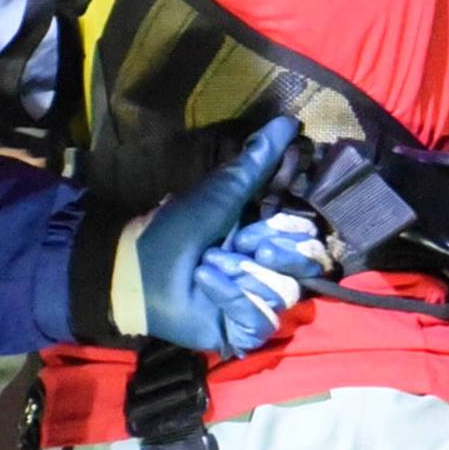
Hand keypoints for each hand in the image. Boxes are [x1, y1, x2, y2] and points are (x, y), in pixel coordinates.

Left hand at [120, 119, 330, 357]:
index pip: (308, 232)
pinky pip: (261, 317)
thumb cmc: (176, 227)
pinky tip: (207, 283)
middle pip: (306, 262)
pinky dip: (232, 295)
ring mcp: (259, 301)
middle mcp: (270, 269)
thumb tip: (289, 120)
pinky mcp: (246, 329)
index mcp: (267, 235)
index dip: (291, 223)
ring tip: (210, 265)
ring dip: (244, 272)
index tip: (269, 211)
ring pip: (286, 290)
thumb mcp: (221, 191)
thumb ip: (258, 161)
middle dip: (269, 247)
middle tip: (239, 242)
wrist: (140, 268)